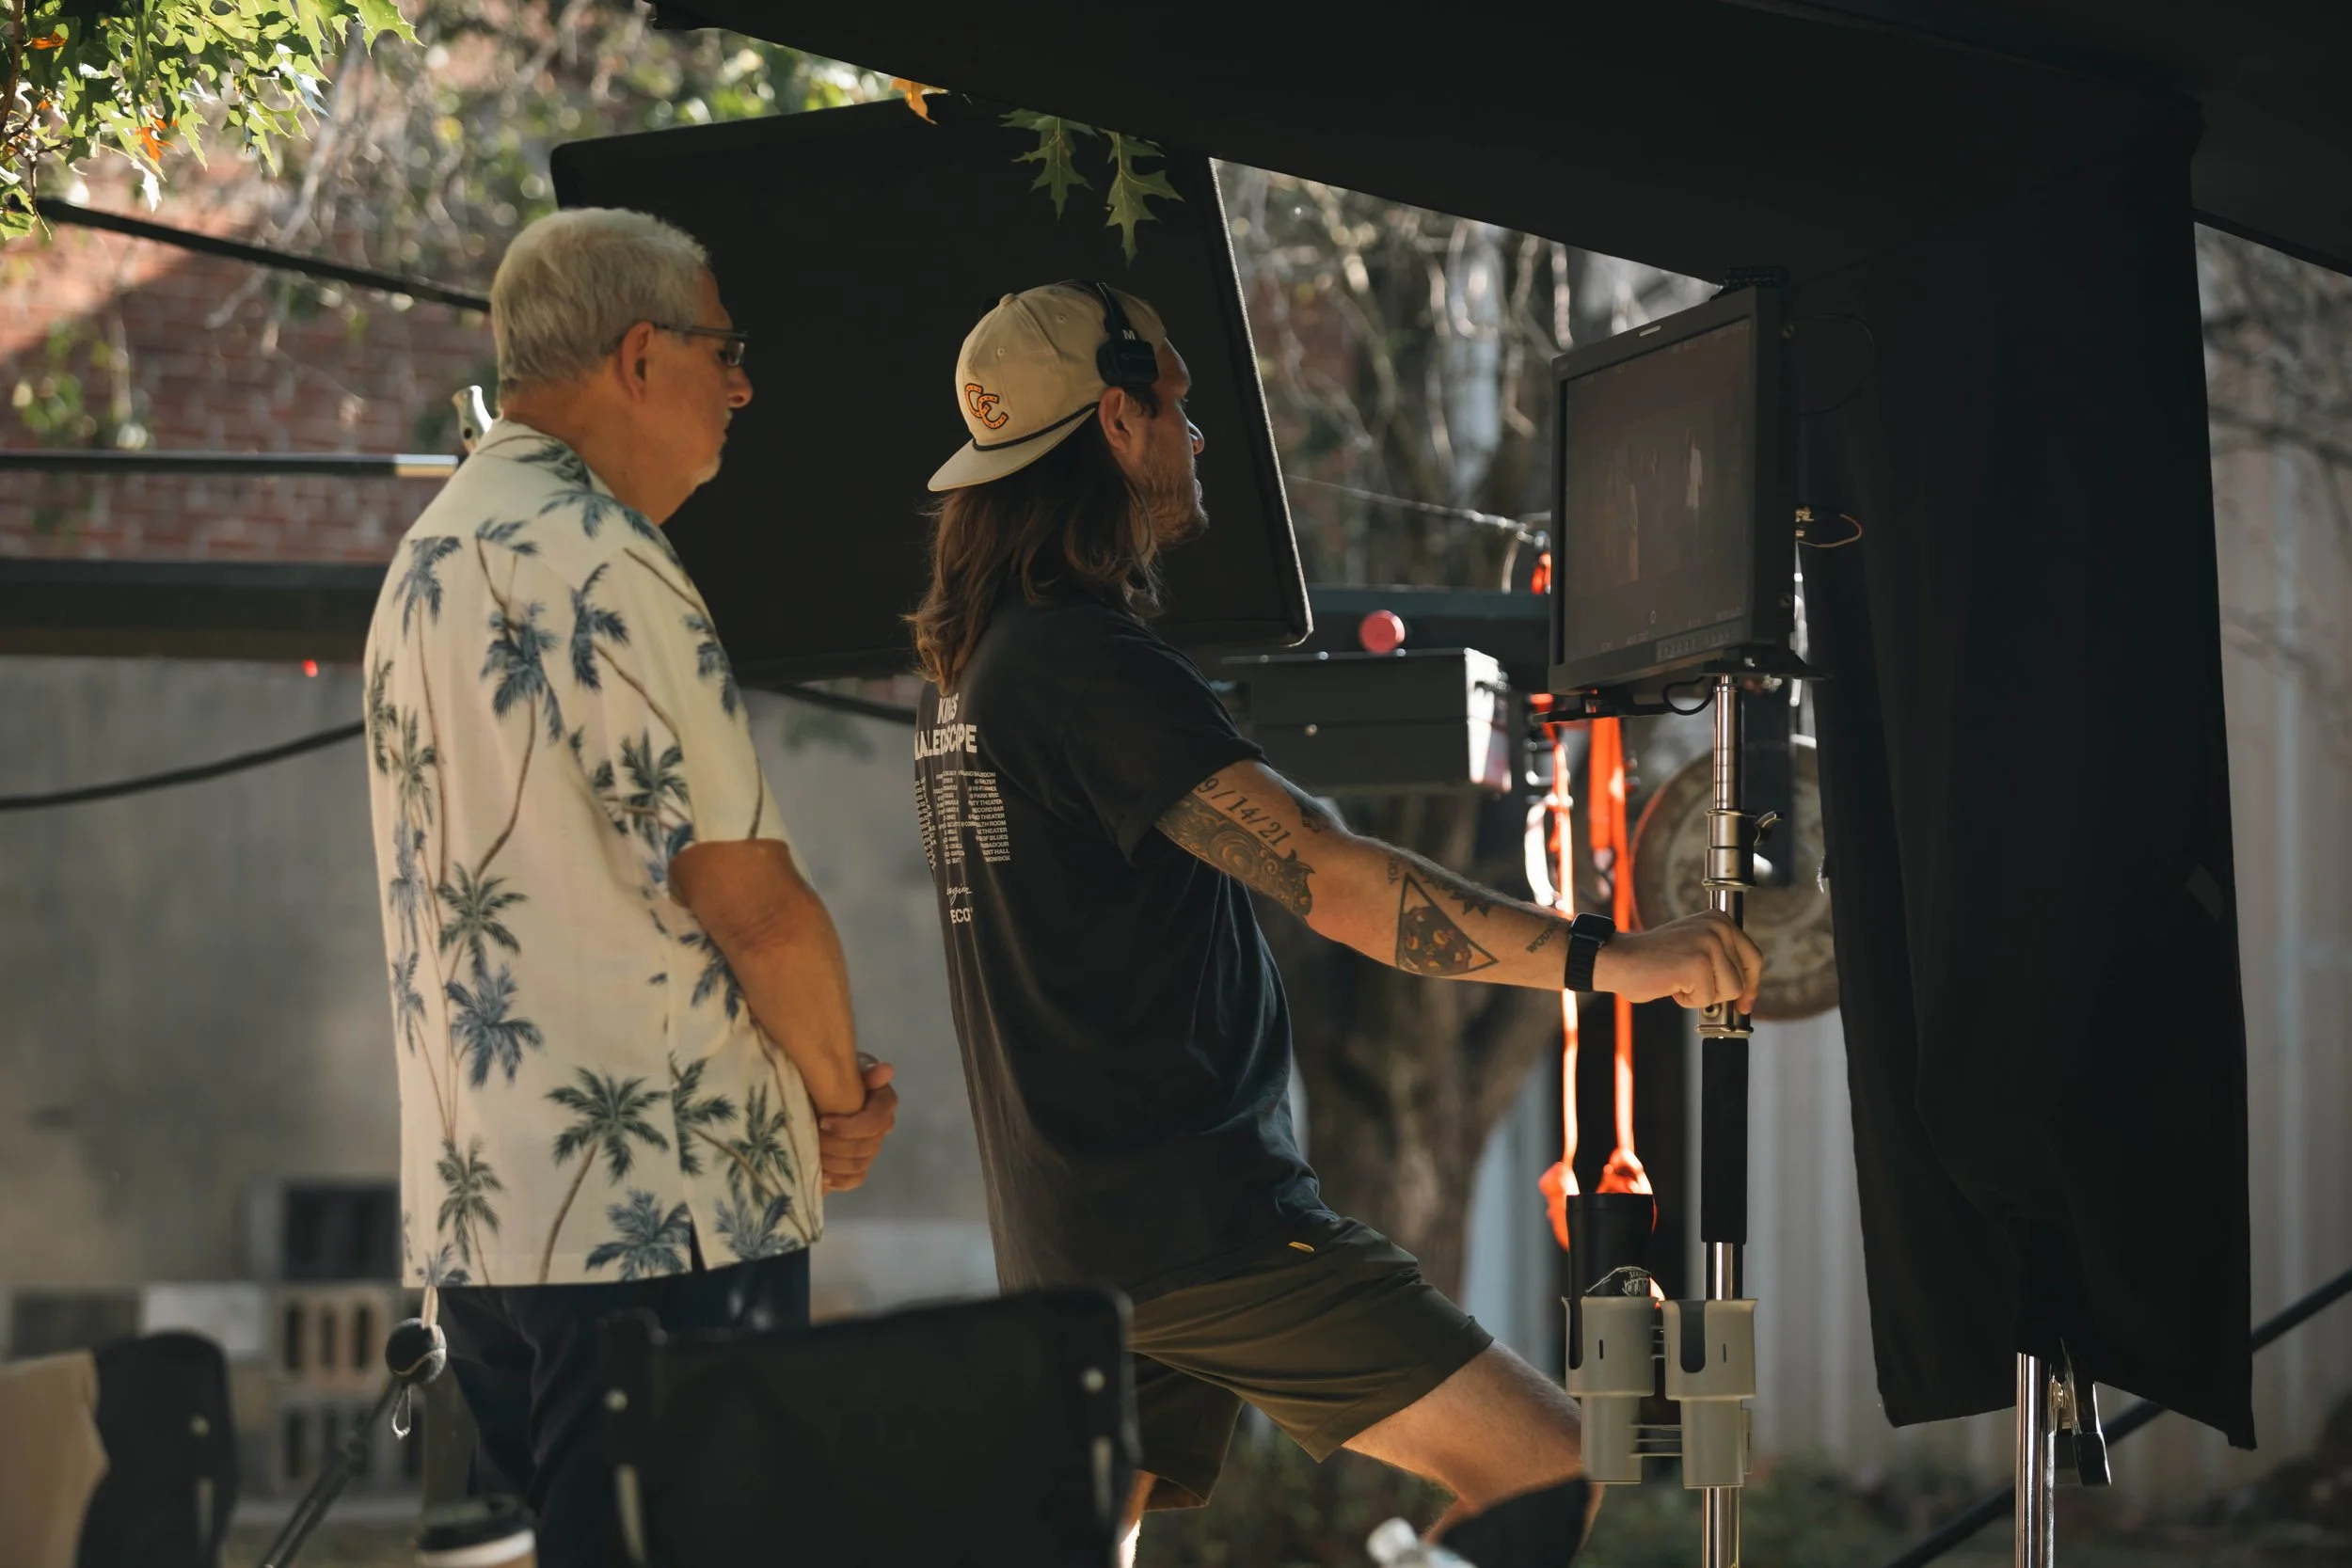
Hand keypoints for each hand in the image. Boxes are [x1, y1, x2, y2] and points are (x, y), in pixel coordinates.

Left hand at [817, 1059, 897, 1192]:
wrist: (821, 1092)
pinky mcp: (859, 1164)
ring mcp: (872, 1148)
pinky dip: (839, 1180)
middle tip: (812, 1137)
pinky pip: (855, 1179)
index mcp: (884, 1104)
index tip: (823, 1121)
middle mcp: (883, 1128)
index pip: (875, 1123)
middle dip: (834, 1145)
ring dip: (833, 1162)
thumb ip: (867, 1073)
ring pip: (858, 1165)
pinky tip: (823, 1175)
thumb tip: (887, 1069)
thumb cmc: (834, 1079)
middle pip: (864, 1148)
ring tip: (813, 1152)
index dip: (848, 1127)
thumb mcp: (846, 1071)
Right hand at [1592, 913, 1762, 1012]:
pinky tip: (1671, 984)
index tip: (1744, 1003)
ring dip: (1703, 996)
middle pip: (1742, 980)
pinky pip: (1707, 1000)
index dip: (1752, 985)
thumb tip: (1746, 994)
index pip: (1753, 958)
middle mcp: (1718, 927)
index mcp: (1720, 920)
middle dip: (1718, 992)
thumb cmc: (1654, 960)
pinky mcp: (1698, 964)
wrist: (1620, 959)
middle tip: (1691, 986)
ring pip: (1729, 992)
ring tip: (1680, 981)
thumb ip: (1721, 960)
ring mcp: (1709, 944)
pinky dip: (1688, 1001)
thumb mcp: (1695, 948)